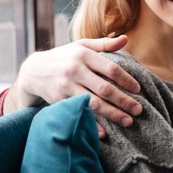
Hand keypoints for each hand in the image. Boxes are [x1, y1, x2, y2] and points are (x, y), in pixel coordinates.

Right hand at [5, 36, 142, 137]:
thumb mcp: (81, 45)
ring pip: (94, 103)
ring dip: (113, 114)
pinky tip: (105, 133)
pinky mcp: (58, 100)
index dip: (126, 80)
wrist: (33, 71)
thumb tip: (125, 39)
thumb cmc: (64, 56)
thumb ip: (104, 44)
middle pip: (104, 88)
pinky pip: (79, 113)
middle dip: (124, 100)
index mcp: (83, 54)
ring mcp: (66, 86)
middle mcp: (75, 70)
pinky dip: (92, 124)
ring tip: (128, 121)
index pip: (111, 69)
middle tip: (139, 110)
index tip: (139, 89)